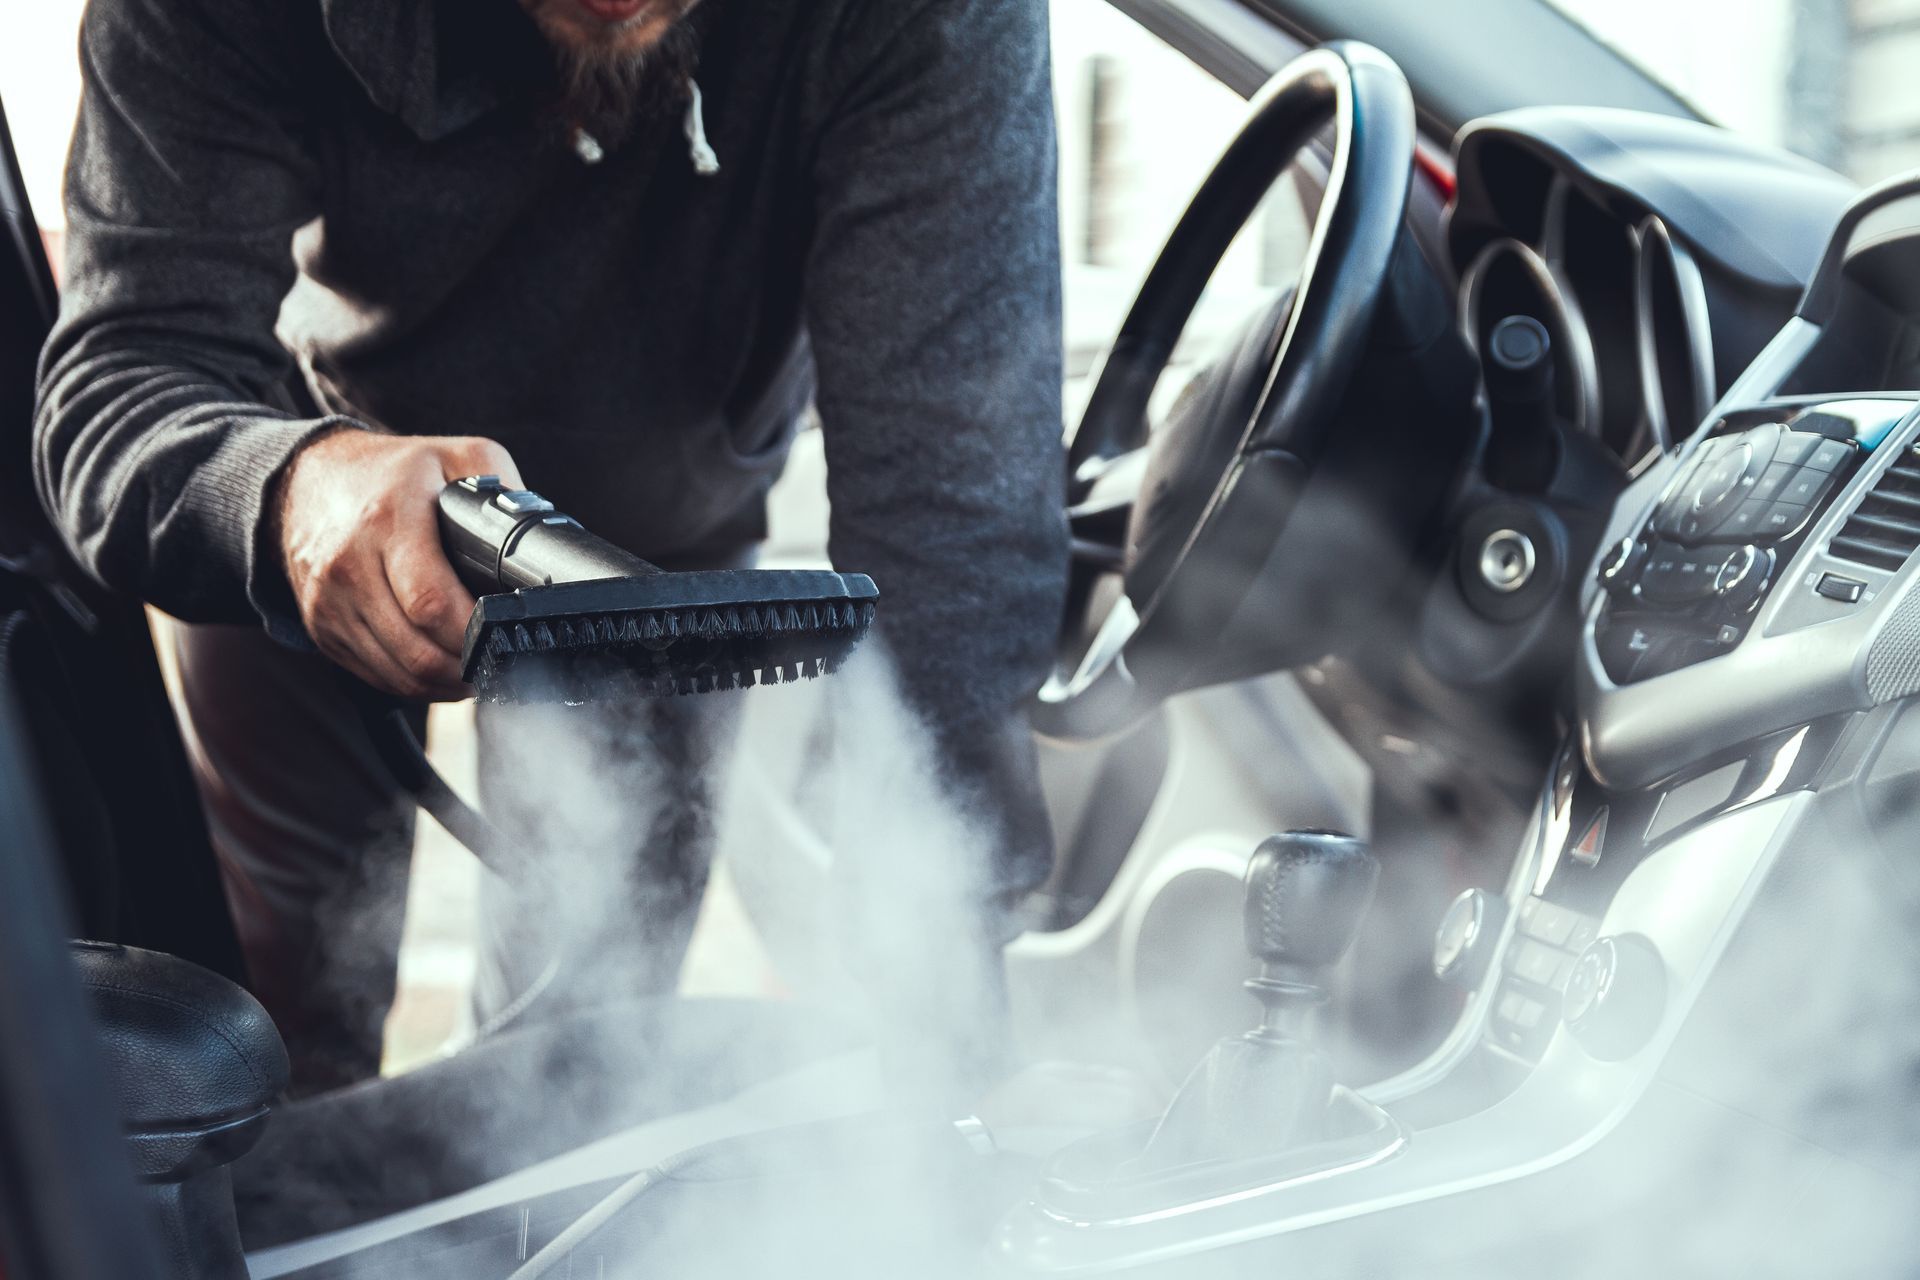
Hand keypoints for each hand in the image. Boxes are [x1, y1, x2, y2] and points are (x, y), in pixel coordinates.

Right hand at [278, 429, 520, 699]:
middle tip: (498, 660)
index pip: (431, 603)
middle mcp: (349, 567)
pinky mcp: (322, 629)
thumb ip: (504, 491)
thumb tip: (538, 541)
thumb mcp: (456, 456)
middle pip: (417, 651)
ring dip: (445, 683)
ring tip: (475, 667)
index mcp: (388, 522)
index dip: (474, 633)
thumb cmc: (391, 472)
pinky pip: (377, 677)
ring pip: (399, 674)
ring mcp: (330, 604)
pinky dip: (415, 684)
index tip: (505, 635)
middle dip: (467, 666)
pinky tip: (441, 668)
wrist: (305, 481)